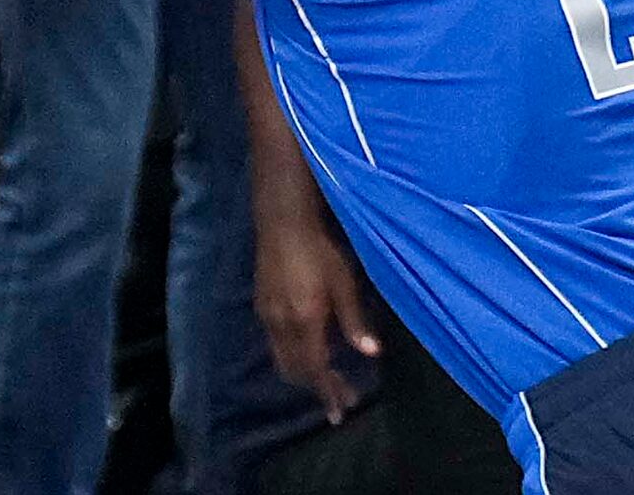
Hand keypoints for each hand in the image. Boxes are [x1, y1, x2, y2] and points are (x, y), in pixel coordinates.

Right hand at [255, 196, 380, 422]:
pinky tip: (308, 349)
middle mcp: (282, 326)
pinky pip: (276, 346)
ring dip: (304, 375)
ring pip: (283, 361)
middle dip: (317, 388)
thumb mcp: (343, 283)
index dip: (327, 393)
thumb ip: (354, 321)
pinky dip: (293, 358)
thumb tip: (372, 353)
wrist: (283, 222)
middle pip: (296, 371)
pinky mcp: (262, 307)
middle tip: (341, 396)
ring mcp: (268, 317)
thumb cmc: (319, 250)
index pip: (315, 370)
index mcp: (304, 322)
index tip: (339, 412)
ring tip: (325, 378)